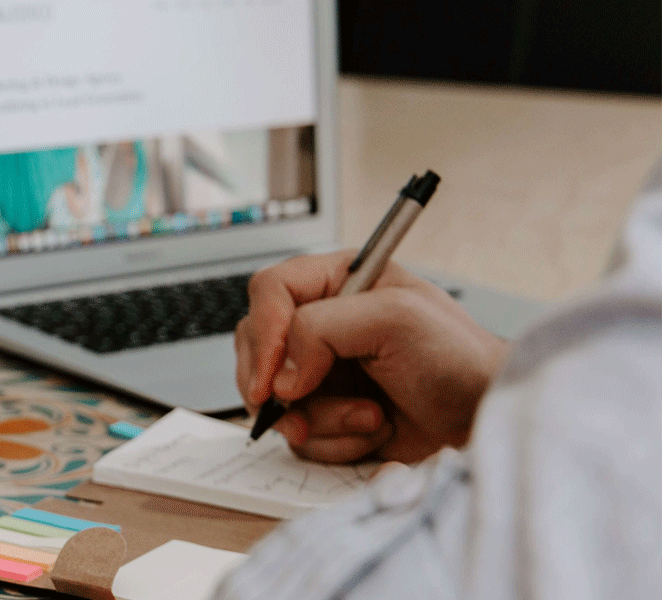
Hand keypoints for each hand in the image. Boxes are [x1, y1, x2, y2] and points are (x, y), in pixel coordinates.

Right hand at [234, 250, 507, 463]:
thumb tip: (282, 376)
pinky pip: (299, 434)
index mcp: (337, 281)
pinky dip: (333, 442)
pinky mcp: (327, 414)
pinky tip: (373, 431)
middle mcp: (322, 324)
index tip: (274, 376)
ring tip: (370, 418)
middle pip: (256, 346)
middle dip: (278, 385)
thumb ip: (323, 329)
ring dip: (319, 419)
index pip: (270, 291)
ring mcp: (320, 372)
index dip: (265, 331)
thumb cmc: (459, 359)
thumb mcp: (396, 319)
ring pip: (273, 397)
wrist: (486, 419)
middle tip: (297, 409)